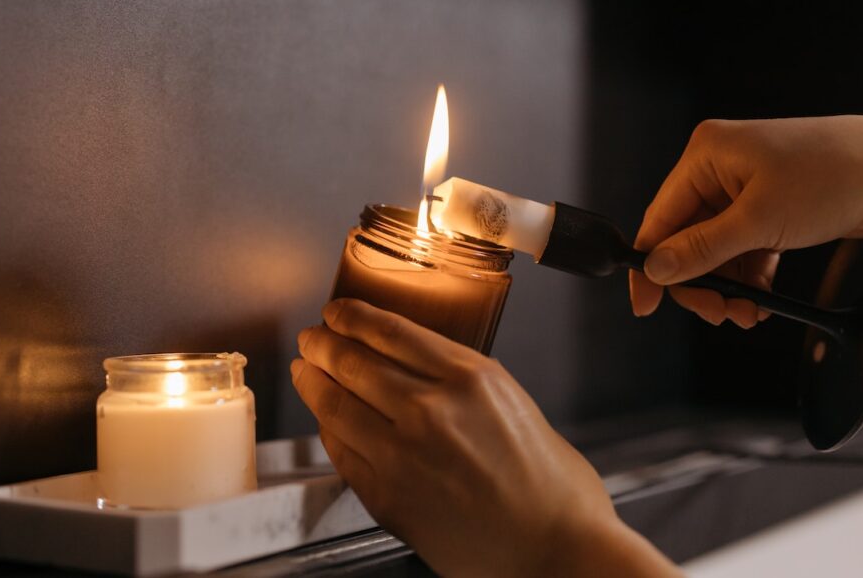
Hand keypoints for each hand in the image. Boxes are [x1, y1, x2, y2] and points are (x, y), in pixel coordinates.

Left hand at [293, 299, 678, 576]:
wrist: (557, 551)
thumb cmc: (551, 485)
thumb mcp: (512, 401)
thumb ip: (460, 379)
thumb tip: (415, 365)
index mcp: (468, 378)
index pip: (389, 331)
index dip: (353, 316)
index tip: (338, 311)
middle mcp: (429, 410)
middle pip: (353, 362)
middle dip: (322, 345)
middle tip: (311, 338)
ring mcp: (402, 455)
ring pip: (336, 405)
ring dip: (313, 383)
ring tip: (305, 373)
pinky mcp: (387, 498)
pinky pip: (342, 453)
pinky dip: (328, 431)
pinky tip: (326, 423)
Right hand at [631, 115, 862, 326]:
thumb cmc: (836, 172)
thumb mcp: (759, 219)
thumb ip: (702, 249)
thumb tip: (657, 268)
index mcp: (705, 155)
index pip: (659, 218)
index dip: (649, 264)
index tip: (644, 303)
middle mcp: (719, 169)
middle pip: (685, 239)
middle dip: (699, 282)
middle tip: (716, 312)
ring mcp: (745, 189)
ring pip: (714, 250)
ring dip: (726, 286)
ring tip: (746, 311)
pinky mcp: (769, 208)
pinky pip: (741, 250)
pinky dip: (748, 277)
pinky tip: (760, 298)